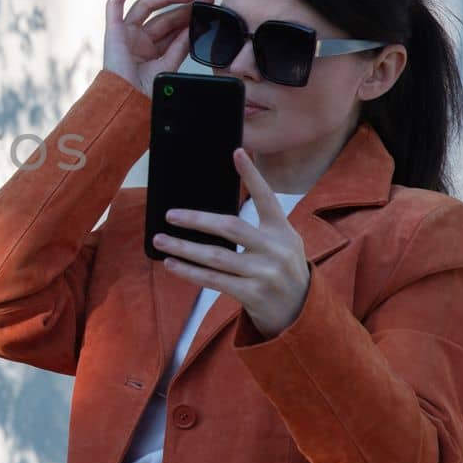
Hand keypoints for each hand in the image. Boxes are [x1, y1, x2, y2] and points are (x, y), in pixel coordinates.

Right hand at [103, 0, 211, 97]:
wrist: (126, 102)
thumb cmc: (144, 92)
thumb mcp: (169, 65)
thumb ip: (180, 47)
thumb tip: (194, 28)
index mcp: (152, 52)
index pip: (173, 29)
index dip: (189, 18)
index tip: (208, 8)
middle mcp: (139, 41)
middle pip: (164, 17)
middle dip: (185, 8)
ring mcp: (126, 34)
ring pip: (148, 8)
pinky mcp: (113, 30)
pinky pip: (115, 3)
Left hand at [151, 148, 311, 337]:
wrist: (301, 311)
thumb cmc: (282, 270)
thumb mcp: (282, 243)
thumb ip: (259, 226)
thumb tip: (211, 213)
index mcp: (282, 231)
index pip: (267, 198)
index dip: (252, 175)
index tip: (237, 152)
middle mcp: (275, 249)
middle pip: (231, 228)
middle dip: (197, 220)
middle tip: (170, 215)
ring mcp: (264, 273)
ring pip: (216, 256)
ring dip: (184, 248)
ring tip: (161, 240)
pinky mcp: (253, 294)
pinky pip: (214, 280)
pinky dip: (189, 272)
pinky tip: (172, 264)